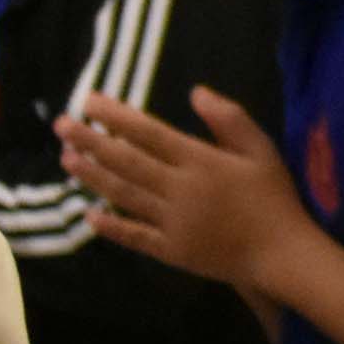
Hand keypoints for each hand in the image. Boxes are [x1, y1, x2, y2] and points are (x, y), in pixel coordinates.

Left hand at [59, 88, 320, 292]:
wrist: (283, 253)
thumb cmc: (272, 197)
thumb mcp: (261, 151)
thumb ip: (230, 119)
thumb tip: (196, 91)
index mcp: (202, 161)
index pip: (150, 133)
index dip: (116, 116)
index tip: (89, 101)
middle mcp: (181, 189)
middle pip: (127, 161)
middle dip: (91, 141)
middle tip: (61, 125)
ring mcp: (172, 222)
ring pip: (124, 195)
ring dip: (92, 176)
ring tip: (66, 159)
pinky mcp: (170, 250)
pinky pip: (134, 236)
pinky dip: (110, 226)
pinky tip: (88, 215)